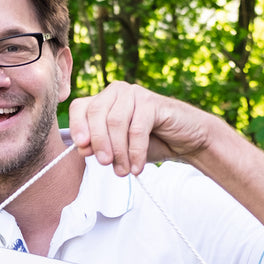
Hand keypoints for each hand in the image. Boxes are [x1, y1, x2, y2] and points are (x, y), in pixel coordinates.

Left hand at [68, 81, 211, 175]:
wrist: (185, 141)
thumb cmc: (149, 143)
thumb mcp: (118, 149)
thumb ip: (99, 147)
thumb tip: (82, 148)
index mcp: (103, 100)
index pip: (80, 107)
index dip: (77, 126)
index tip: (81, 148)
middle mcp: (116, 92)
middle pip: (96, 114)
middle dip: (98, 142)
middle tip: (105, 164)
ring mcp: (135, 94)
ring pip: (115, 122)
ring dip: (118, 151)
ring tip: (123, 171)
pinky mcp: (152, 102)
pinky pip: (136, 129)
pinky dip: (135, 152)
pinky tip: (137, 167)